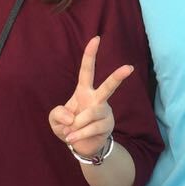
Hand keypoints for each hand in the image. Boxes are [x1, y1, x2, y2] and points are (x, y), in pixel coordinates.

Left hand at [48, 36, 133, 158]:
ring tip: (70, 132)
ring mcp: (104, 112)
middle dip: (118, 77)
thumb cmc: (68, 127)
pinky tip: (73, 138)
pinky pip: (91, 128)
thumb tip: (73, 116)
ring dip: (76, 125)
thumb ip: (58, 114)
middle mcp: (97, 99)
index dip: (90, 54)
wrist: (80, 147)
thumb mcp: (54, 119)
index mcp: (83, 91)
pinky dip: (78, 135)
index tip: (96, 38)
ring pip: (90, 114)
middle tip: (129, 67)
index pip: (87, 70)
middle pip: (108, 87)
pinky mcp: (107, 126)